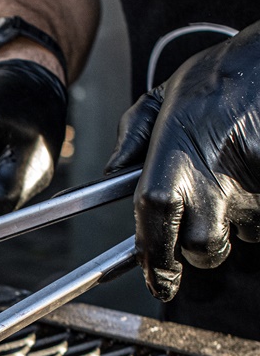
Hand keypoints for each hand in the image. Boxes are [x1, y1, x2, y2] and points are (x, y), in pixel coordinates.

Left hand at [106, 23, 259, 300]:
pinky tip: (256, 177)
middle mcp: (214, 179)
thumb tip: (111, 173)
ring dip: (240, 222)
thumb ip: (134, 135)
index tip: (158, 281)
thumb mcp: (165, 95)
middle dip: (203, 250)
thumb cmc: (223, 74)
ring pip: (245, 234)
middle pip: (204, 249)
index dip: (156, 263)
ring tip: (238, 182)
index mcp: (173, 160)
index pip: (155, 227)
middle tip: (204, 226)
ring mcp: (253, 186)